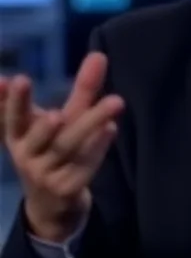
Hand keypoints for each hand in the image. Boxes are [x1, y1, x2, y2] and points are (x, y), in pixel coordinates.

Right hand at [0, 52, 124, 242]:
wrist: (53, 204)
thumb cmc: (55, 150)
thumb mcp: (64, 119)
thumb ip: (82, 89)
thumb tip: (100, 53)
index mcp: (19, 135)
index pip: (13, 116)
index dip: (13, 100)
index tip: (14, 79)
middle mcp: (27, 154)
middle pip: (43, 132)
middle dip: (45, 120)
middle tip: (54, 108)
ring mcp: (46, 174)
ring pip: (66, 148)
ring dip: (84, 127)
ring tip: (99, 113)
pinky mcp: (66, 188)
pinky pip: (82, 168)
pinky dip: (97, 150)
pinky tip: (111, 129)